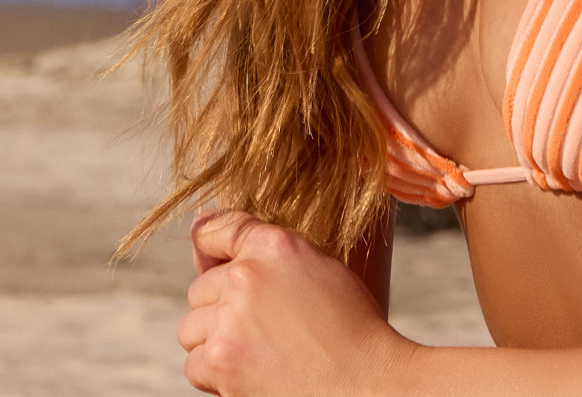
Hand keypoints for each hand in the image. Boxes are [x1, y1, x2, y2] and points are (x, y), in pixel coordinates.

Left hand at [178, 209, 415, 395]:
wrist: (363, 380)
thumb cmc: (348, 326)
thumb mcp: (318, 266)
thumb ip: (270, 254)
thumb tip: (205, 235)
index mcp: (274, 245)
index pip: (216, 229)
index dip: (208, 246)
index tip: (209, 258)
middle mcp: (247, 275)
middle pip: (200, 288)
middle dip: (218, 307)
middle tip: (255, 326)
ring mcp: (230, 319)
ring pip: (191, 327)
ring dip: (213, 340)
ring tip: (253, 350)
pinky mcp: (221, 360)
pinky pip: (194, 364)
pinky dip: (213, 373)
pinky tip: (248, 371)